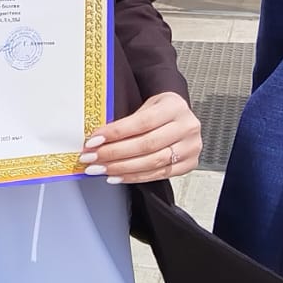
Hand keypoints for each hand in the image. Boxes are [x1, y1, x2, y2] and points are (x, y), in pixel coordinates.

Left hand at [77, 91, 202, 181]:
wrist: (179, 114)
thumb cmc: (160, 109)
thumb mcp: (146, 105)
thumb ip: (127, 122)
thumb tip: (96, 140)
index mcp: (175, 106)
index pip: (142, 122)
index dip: (116, 133)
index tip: (94, 140)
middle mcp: (186, 127)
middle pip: (146, 145)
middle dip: (114, 153)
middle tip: (92, 158)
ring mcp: (190, 147)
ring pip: (152, 162)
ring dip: (121, 168)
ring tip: (100, 169)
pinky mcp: (189, 164)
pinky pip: (159, 174)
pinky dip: (135, 177)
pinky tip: (117, 176)